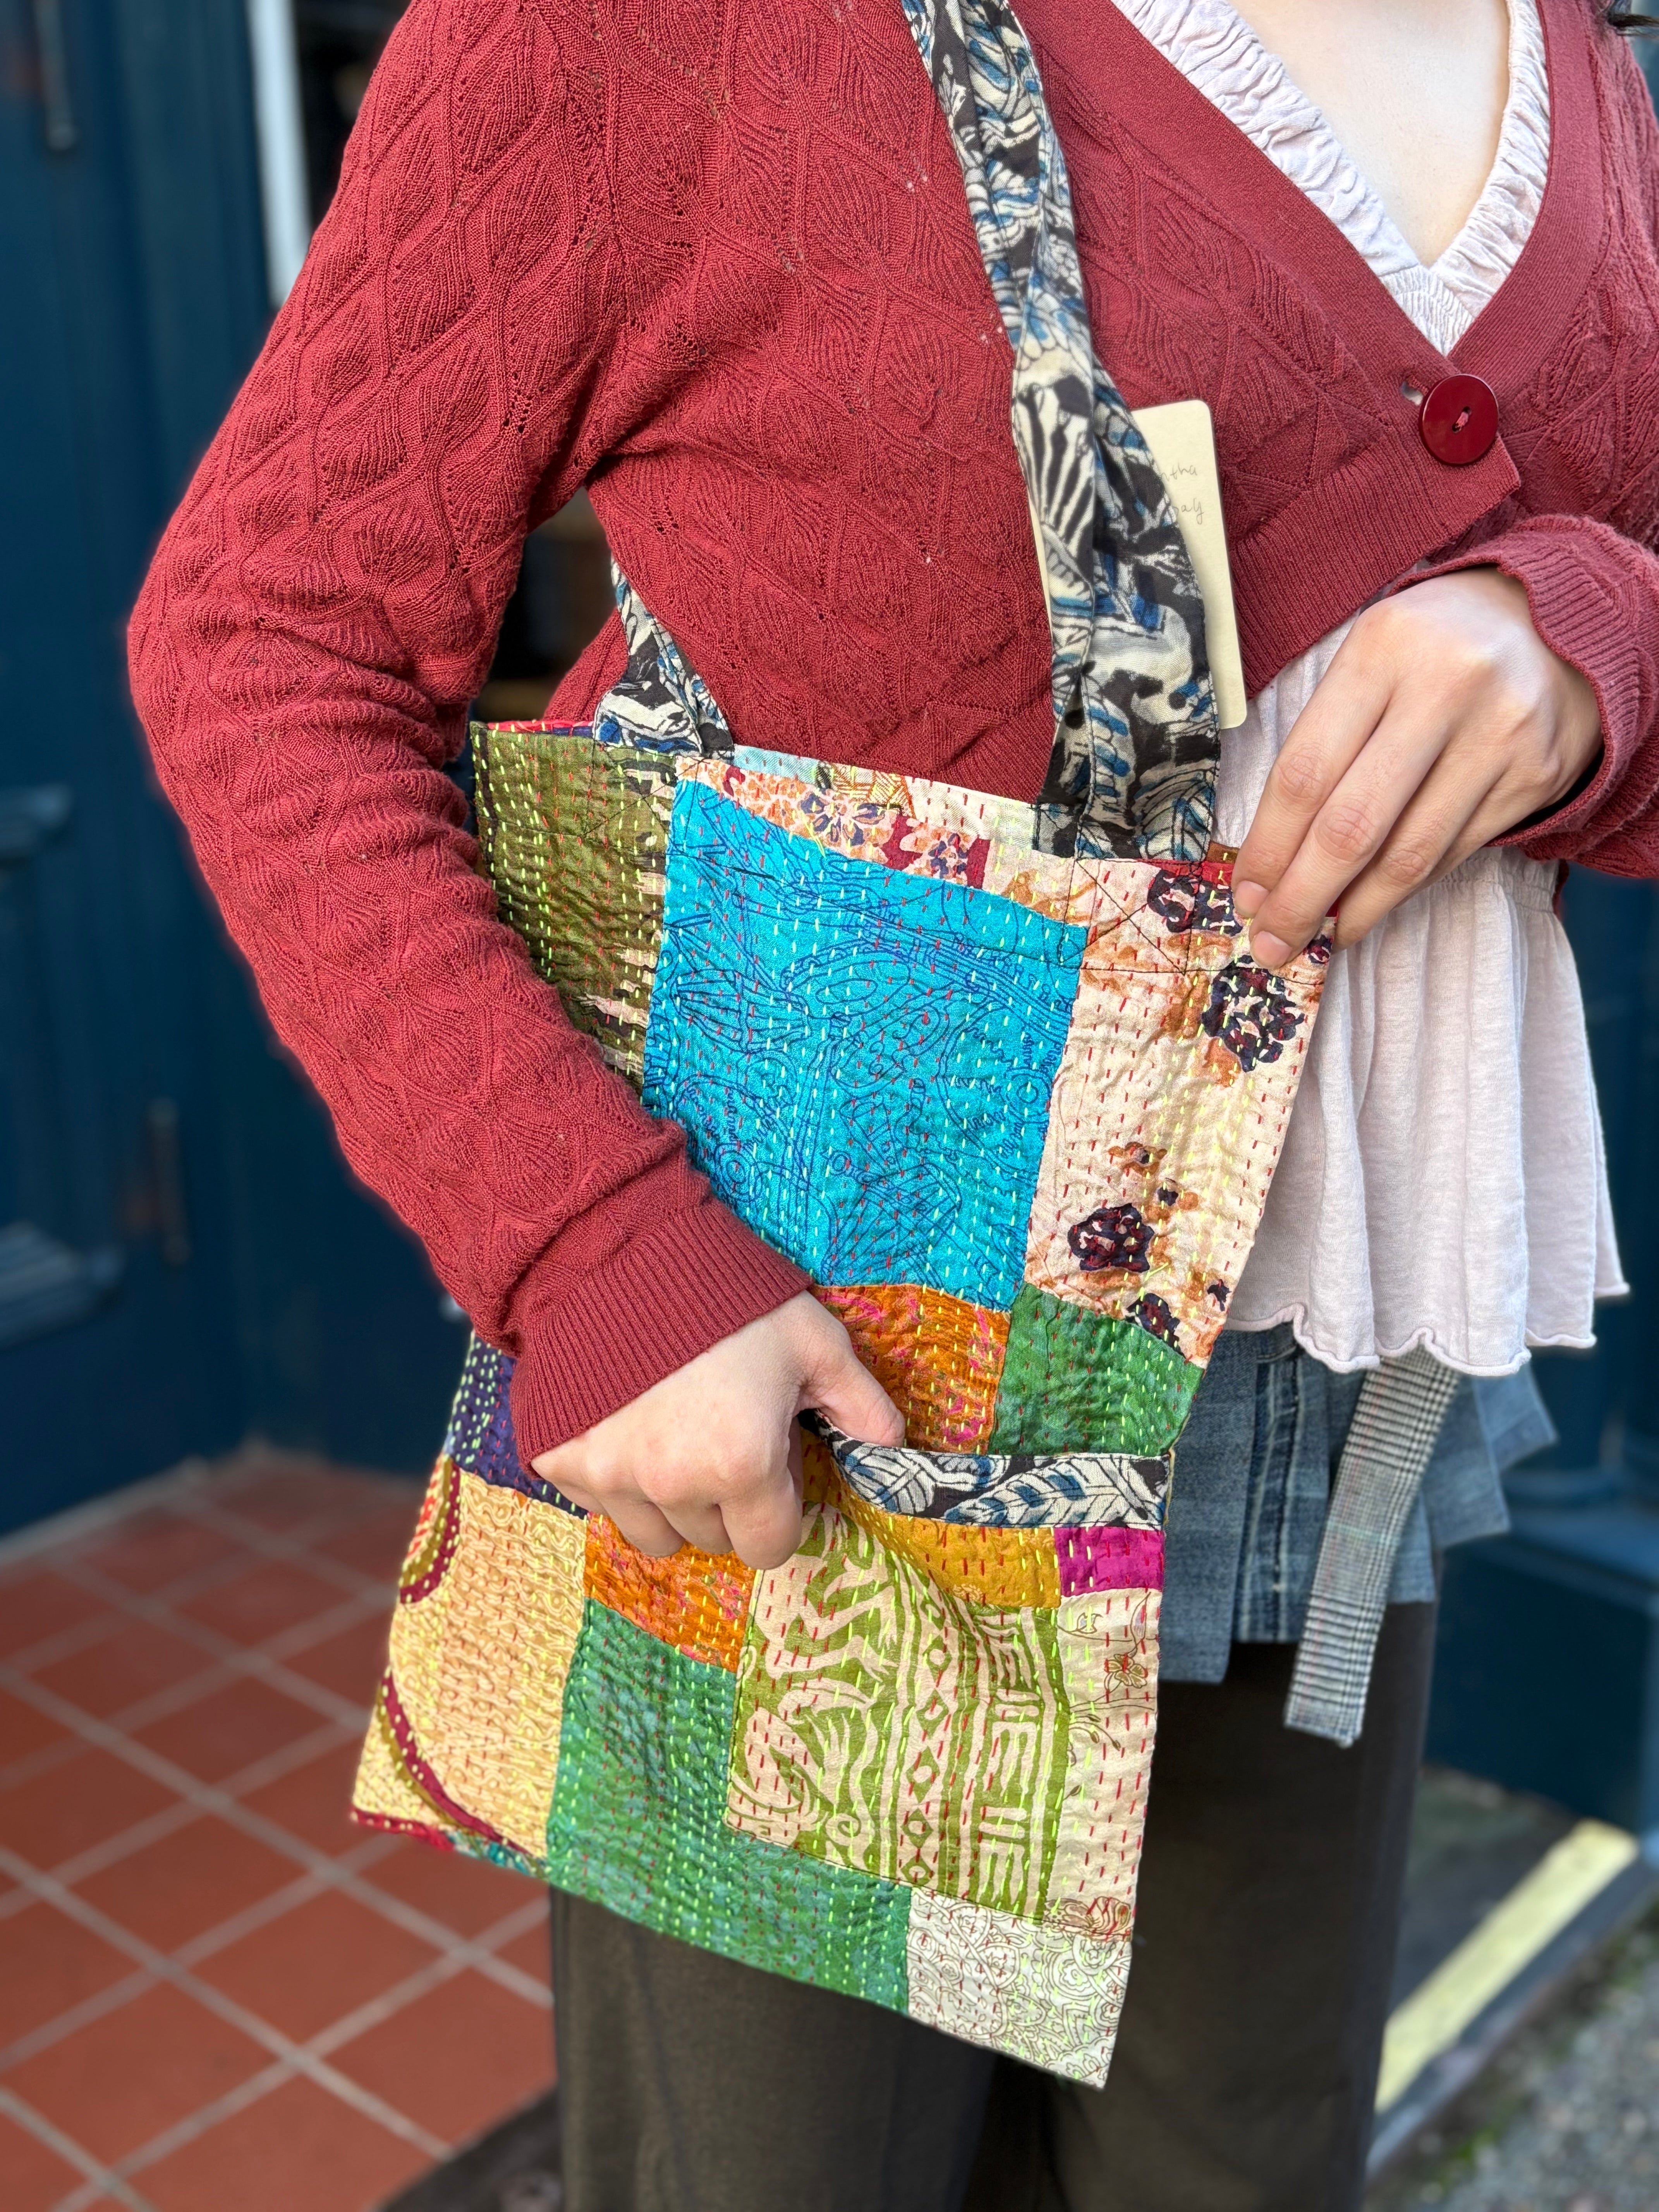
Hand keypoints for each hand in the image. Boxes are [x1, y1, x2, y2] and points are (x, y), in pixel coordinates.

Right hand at [531, 1292, 903, 1568]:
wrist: (619, 1249)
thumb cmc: (727, 1295)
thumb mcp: (813, 1340)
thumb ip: (858, 1402)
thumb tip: (891, 1447)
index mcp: (742, 1465)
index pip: (770, 1546)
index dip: (779, 1510)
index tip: (773, 1468)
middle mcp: (671, 1485)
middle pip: (712, 1540)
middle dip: (727, 1502)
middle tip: (725, 1437)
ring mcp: (609, 1476)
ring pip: (653, 1533)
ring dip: (671, 1501)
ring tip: (676, 1436)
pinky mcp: (560, 1459)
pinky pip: (598, 1502)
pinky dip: (617, 1477)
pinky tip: (629, 1422)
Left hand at [1232, 569, 1600, 964]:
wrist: (1554, 622)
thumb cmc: (1431, 646)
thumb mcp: (1369, 657)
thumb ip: (1322, 738)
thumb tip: (1271, 854)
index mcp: (1383, 651)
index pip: (1305, 772)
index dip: (1268, 847)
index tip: (1244, 895)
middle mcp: (1446, 689)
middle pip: (1353, 826)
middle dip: (1302, 899)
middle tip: (1271, 945)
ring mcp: (1499, 736)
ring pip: (1409, 855)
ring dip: (1354, 910)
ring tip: (1318, 939)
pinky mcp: (1535, 776)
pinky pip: (1453, 853)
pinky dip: (1404, 889)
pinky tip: (1371, 905)